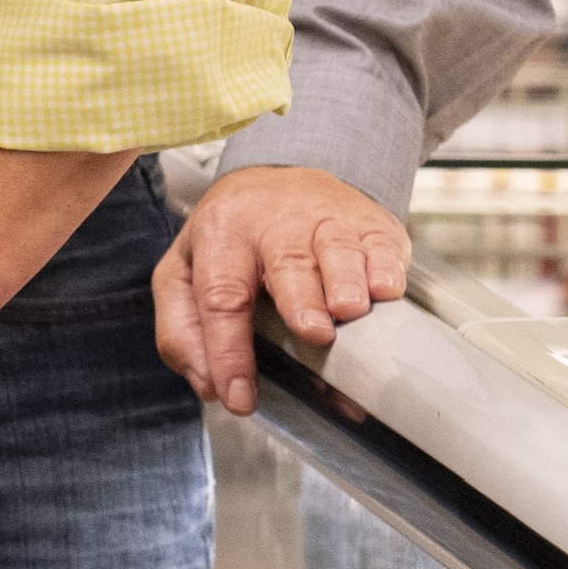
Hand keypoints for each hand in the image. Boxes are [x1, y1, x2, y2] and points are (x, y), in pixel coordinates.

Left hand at [157, 163, 411, 414]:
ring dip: (345, 283)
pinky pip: (382, 244)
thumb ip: (181, 328)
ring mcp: (326, 220)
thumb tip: (208, 385)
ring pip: (338, 250)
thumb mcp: (185, 270)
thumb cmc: (233, 235)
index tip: (238, 396)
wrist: (284, 172)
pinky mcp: (370, 224)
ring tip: (347, 311)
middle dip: (300, 300)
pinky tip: (384, 289)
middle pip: (286, 264)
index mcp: (221, 235)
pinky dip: (386, 269)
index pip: (221, 296)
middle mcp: (274, 224)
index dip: (228, 350)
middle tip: (312, 332)